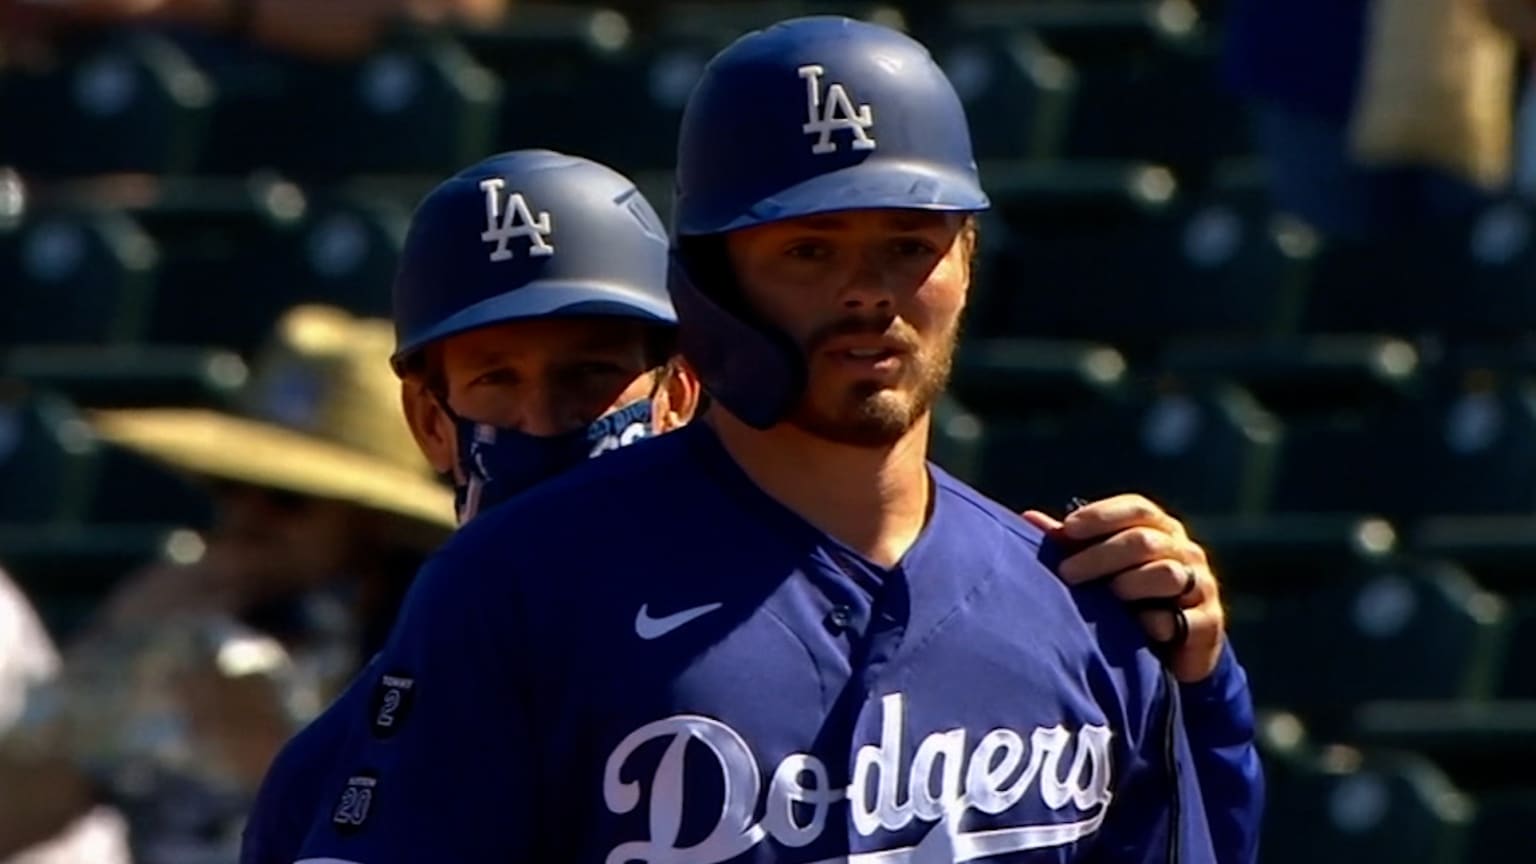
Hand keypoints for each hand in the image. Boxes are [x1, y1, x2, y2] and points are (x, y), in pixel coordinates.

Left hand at [1023, 494, 1225, 683]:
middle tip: (1066, 574)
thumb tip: (1028, 518)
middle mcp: (1185, 550)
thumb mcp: (1100, 569)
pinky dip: (1155, 622)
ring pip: (1166, 573)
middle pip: (1144, 541)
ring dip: (1129, 585)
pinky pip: (1182, 618)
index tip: (1068, 530)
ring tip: (1105, 599)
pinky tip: (1136, 628)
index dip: (1101, 516)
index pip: (1136, 508)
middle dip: (1100, 556)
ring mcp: (1201, 584)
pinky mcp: (1209, 622)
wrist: (1171, 652)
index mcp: (1159, 529)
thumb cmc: (1126, 598)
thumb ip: (1071, 544)